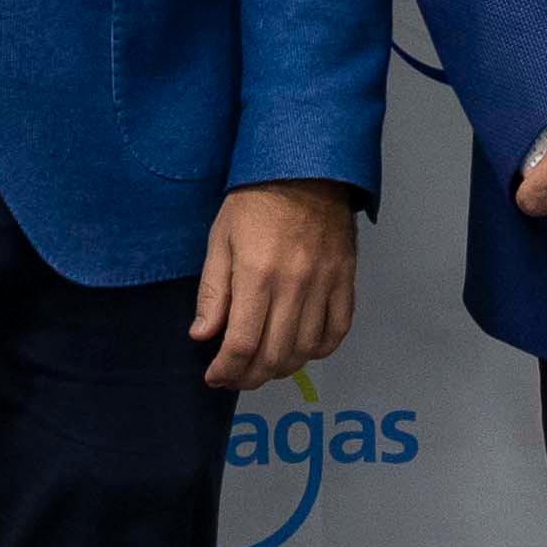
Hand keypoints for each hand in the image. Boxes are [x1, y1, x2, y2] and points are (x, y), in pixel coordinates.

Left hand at [190, 180, 364, 389]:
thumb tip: (202, 336)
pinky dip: (319, 349)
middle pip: (275, 355)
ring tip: (263, 366)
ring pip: (306, 349)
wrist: (305, 169)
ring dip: (282, 368)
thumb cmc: (254, 201)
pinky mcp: (345, 280)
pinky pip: (337, 330)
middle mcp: (294, 286)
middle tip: (235, 377)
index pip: (242, 343)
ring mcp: (324, 285)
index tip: (214, 377)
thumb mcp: (220, 240)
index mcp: (257, 276)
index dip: (227, 369)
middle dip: (250, 376)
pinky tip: (300, 349)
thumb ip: (212, 292)